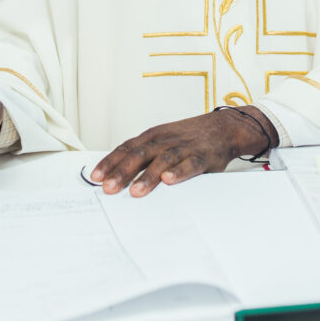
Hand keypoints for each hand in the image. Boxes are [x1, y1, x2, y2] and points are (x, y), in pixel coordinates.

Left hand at [89, 105, 278, 196]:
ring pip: (162, 161)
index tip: (95, 178)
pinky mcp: (202, 157)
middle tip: (108, 189)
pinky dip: (179, 172)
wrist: (224, 128)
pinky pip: (189, 165)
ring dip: (148, 177)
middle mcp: (165, 140)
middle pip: (139, 155)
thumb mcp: (163, 141)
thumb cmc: (188, 138)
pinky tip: (169, 181)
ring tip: (135, 192)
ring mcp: (184, 147)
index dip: (110, 163)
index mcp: (152, 136)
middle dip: (122, 172)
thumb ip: (144, 156)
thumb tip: (116, 175)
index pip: (126, 148)